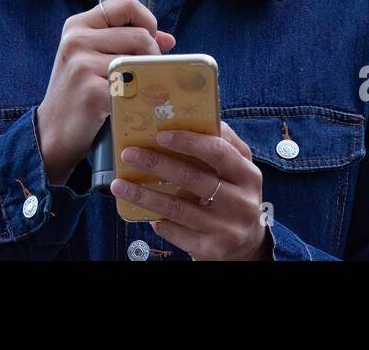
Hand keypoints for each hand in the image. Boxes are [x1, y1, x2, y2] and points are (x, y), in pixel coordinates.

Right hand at [36, 0, 175, 184]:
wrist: (52, 132)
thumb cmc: (79, 93)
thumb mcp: (94, 58)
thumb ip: (127, 43)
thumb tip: (168, 39)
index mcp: (77, 25)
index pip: (126, 4)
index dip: (146, 20)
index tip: (148, 40)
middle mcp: (76, 40)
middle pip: (140, 35)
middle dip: (153, 56)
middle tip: (145, 75)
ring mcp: (82, 65)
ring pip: (140, 61)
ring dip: (148, 77)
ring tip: (139, 89)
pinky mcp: (91, 92)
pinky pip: (133, 87)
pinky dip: (140, 97)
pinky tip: (132, 105)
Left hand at [110, 121, 269, 260]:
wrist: (249, 243)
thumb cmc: (235, 195)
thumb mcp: (238, 169)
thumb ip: (222, 145)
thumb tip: (187, 118)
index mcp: (248, 174)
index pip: (217, 151)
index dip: (187, 141)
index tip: (159, 134)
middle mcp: (242, 202)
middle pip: (193, 179)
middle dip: (157, 163)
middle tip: (129, 154)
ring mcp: (228, 229)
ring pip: (178, 208)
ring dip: (144, 195)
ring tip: (119, 185)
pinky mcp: (213, 250)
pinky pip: (177, 233)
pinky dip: (158, 222)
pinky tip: (146, 214)